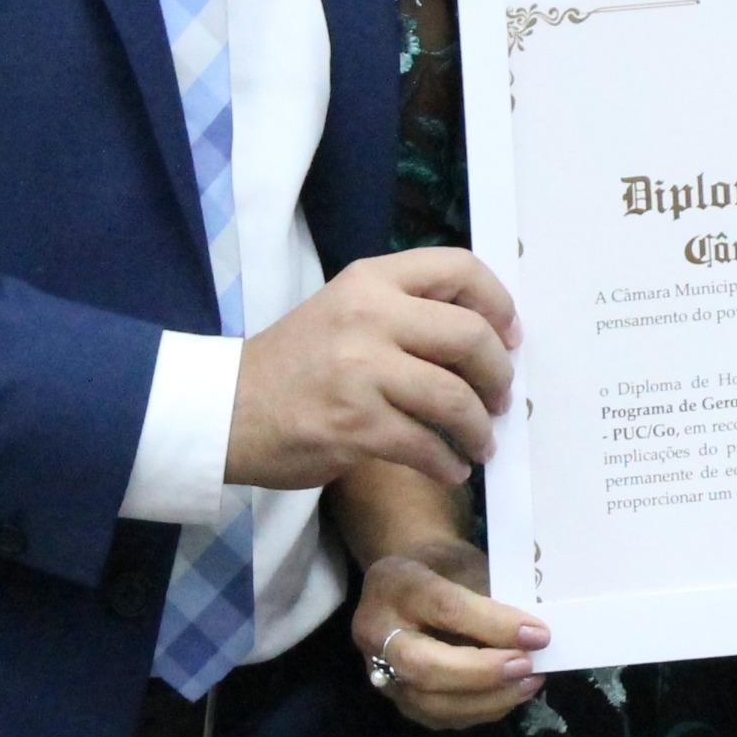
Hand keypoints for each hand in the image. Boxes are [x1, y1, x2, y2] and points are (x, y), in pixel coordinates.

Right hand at [228, 251, 519, 489]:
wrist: (227, 409)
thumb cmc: (296, 362)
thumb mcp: (346, 310)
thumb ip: (406, 310)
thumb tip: (485, 334)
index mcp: (371, 279)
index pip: (459, 268)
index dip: (498, 303)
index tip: (509, 336)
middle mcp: (369, 315)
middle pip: (470, 335)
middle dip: (498, 374)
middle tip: (499, 399)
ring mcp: (361, 371)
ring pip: (455, 398)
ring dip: (479, 429)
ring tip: (479, 443)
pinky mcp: (355, 425)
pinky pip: (426, 446)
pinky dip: (448, 463)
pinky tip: (449, 469)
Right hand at [351, 533, 548, 729]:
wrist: (408, 583)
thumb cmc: (444, 568)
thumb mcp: (466, 563)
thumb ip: (492, 596)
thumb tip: (535, 633)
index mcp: (394, 584)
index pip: (445, 609)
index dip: (494, 625)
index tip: (538, 634)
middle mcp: (377, 632)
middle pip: (423, 665)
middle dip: (482, 672)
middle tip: (526, 666)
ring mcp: (381, 671)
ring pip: (430, 702)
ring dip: (487, 699)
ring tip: (528, 683)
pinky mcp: (399, 699)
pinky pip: (440, 717)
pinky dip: (481, 710)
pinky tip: (509, 695)